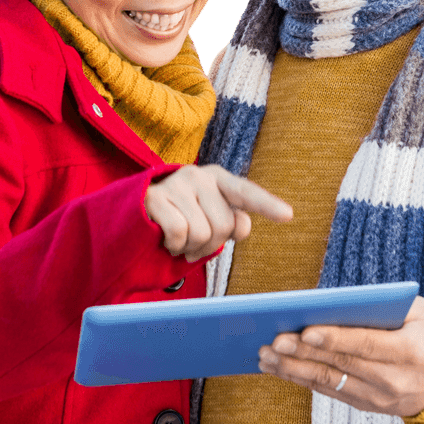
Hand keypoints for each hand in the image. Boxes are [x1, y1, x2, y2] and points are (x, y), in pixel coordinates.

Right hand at [145, 164, 292, 261]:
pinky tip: (164, 238)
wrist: (135, 213)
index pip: (246, 192)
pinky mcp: (154, 197)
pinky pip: (179, 234)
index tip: (288, 215)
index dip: (267, 205)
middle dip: (210, 244)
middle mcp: (200, 175)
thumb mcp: (210, 219)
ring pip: (201, 233)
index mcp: (219, 179)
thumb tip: (242, 225)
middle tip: (194, 243)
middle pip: (223, 226)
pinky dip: (174, 246)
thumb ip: (232, 221)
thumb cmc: (181, 218)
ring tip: (178, 240)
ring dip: (190, 248)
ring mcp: (176, 184)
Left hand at [257, 296, 423, 417]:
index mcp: (409, 351)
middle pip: (340, 365)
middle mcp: (392, 378)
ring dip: (293, 369)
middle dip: (304, 353)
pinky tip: (277, 367)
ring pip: (328, 382)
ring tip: (266, 355)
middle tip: (273, 341)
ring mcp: (377, 397)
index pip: (365, 345)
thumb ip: (388, 305)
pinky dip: (300, 379)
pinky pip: (327, 391)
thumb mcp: (420, 316)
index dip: (334, 339)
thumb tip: (342, 302)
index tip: (306, 331)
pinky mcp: (363, 405)